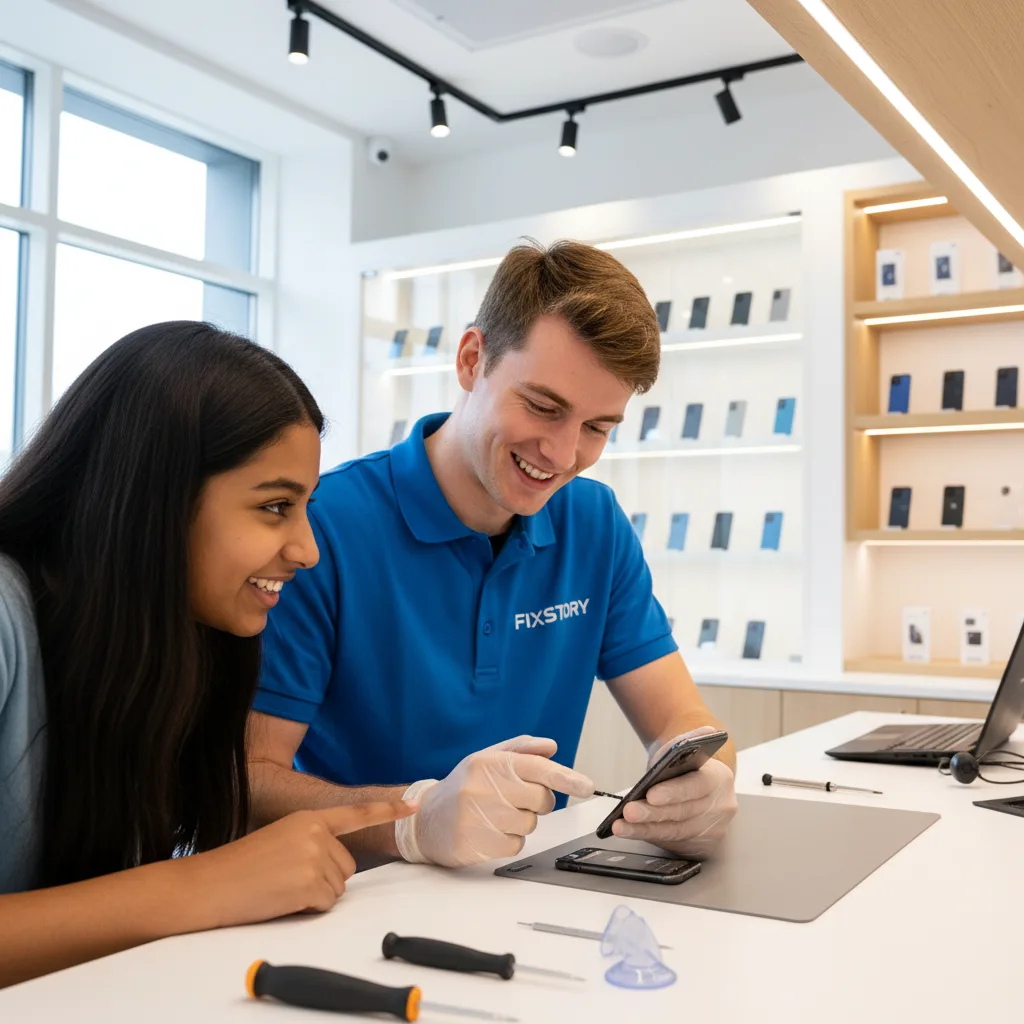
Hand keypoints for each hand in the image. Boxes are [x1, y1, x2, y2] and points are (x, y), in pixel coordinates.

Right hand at [190, 801, 415, 926]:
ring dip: (313, 896)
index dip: (388, 810)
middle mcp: (316, 832)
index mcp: (309, 818)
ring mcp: (314, 856)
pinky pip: (325, 905)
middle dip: (323, 880)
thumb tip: (338, 866)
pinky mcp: (310, 882)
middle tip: (285, 880)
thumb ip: (311, 843)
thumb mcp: (280, 841)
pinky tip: (281, 900)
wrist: (207, 885)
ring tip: (279, 888)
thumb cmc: (239, 869)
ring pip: (337, 889)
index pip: (356, 814)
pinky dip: (306, 909)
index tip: (414, 805)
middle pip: (346, 867)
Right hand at [396, 735, 594, 867]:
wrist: (426, 819)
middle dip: (537, 801)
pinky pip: (516, 844)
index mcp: (489, 762)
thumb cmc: (462, 787)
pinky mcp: (479, 844)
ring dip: (520, 821)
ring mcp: (480, 817)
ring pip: (530, 823)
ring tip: (495, 814)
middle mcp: (484, 787)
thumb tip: (551, 747)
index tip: (586, 786)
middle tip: (515, 798)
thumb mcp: (486, 760)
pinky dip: (509, 840)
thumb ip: (521, 750)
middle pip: (541, 799)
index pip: (536, 768)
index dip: (565, 777)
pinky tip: (489, 831)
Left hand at [612, 727, 736, 855]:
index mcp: (720, 778)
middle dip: (652, 813)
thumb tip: (708, 731)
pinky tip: (631, 831)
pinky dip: (649, 836)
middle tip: (629, 812)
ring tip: (621, 825)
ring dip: (645, 829)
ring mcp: (714, 828)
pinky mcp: (702, 844)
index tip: (650, 795)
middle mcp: (722, 806)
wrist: (692, 779)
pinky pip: (672, 842)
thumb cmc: (684, 764)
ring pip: (675, 831)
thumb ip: (694, 738)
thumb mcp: (685, 746)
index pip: (699, 786)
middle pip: (683, 813)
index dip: (674, 792)